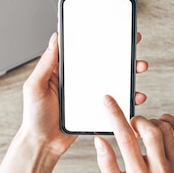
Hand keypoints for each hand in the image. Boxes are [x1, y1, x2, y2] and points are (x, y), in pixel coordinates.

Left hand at [19, 33, 148, 157]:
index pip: (83, 50)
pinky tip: (136, 96)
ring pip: (113, 80)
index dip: (97, 38)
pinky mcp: (96, 109)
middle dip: (121, 52)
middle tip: (134, 42)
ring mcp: (89, 94)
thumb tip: (54, 38)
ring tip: (139, 67)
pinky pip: (115, 100)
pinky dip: (127, 98)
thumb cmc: (34, 116)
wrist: (43, 144)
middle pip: (103, 62)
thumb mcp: (35, 86)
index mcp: (64, 71)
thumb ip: (46, 64)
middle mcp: (79, 80)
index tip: (112, 28)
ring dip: (129, 73)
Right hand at [94, 95, 173, 172]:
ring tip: (143, 131)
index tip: (108, 101)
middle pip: (150, 131)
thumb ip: (106, 164)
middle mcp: (160, 169)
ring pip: (164, 128)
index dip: (115, 116)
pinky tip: (159, 126)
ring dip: (150, 122)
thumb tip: (100, 141)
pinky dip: (168, 120)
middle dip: (136, 120)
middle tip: (131, 126)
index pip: (126, 139)